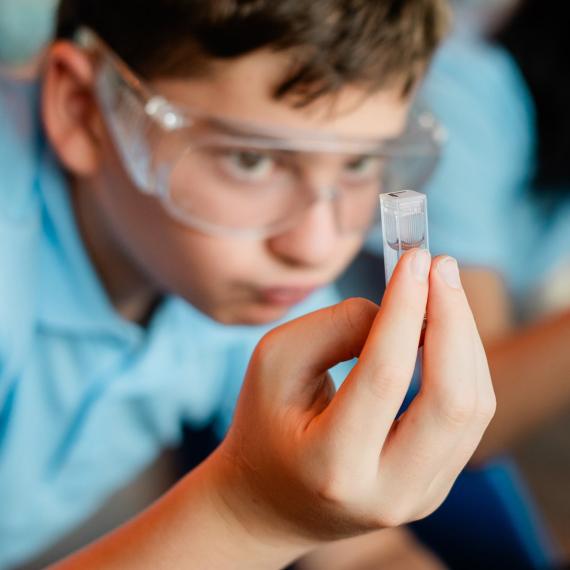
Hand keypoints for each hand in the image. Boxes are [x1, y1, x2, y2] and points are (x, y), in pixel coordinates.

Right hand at [209, 250, 495, 546]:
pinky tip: (443, 329)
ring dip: (464, 338)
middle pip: (452, 401)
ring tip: (442, 291)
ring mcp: (418, 496)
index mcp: (331, 466)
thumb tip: (399, 309)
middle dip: (454, 320)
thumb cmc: (263, 424)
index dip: (406, 308)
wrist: (271, 501)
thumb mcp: (275, 364)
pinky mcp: (434, 486)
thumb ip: (336, 328)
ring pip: (473, 408)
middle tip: (440, 267)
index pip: (385, 375)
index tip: (416, 257)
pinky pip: (468, 418)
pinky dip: (463, 363)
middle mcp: (386, 493)